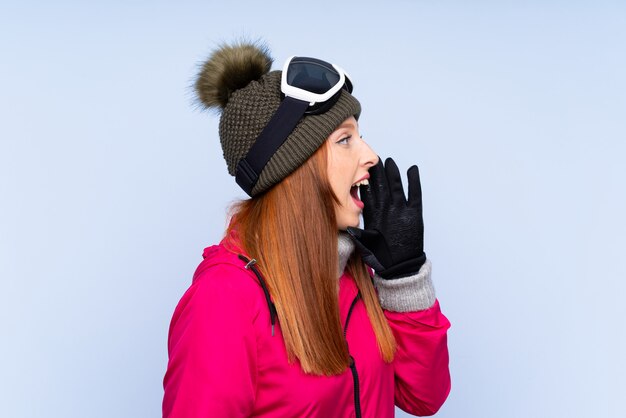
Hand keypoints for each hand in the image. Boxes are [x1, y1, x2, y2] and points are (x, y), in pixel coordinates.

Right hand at [347, 157, 425, 278]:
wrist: (400, 267)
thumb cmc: (382, 257)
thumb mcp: (365, 243)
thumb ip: (358, 231)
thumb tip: (347, 224)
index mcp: (373, 216)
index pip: (368, 193)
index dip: (367, 180)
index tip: (365, 170)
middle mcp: (386, 211)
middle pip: (381, 186)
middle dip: (378, 172)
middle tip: (376, 160)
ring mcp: (400, 211)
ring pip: (395, 186)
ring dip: (393, 173)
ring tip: (390, 162)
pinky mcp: (414, 215)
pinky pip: (415, 194)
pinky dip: (414, 181)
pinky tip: (413, 170)